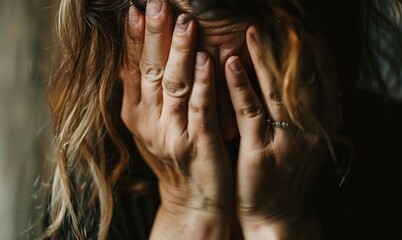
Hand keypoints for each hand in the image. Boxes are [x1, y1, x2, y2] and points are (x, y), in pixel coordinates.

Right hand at [120, 3, 231, 238]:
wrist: (192, 199)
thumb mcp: (152, 127)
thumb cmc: (175, 158)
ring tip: (185, 23)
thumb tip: (136, 57)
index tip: (135, 10)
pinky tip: (206, 60)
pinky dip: (202, 84)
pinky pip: (200, 108)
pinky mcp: (197, 143)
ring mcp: (172, 133)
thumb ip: (145, 96)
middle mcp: (149, 121)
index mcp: (136, 114)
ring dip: (179, 53)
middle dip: (154, 36)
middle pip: (150, 71)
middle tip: (157, 3)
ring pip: (174, 85)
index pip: (132, 69)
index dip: (133, 38)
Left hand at [224, 26, 339, 238]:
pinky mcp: (261, 152)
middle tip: (275, 16)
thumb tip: (299, 62)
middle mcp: (313, 127)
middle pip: (302, 75)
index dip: (311, 42)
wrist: (277, 211)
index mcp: (326, 119)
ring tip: (251, 30)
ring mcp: (288, 140)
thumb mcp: (305, 134)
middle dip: (288, 42)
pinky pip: (250, 112)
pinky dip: (240, 86)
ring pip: (277, 90)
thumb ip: (306, 102)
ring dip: (264, 58)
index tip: (297, 21)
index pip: (323, 71)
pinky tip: (230, 63)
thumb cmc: (287, 167)